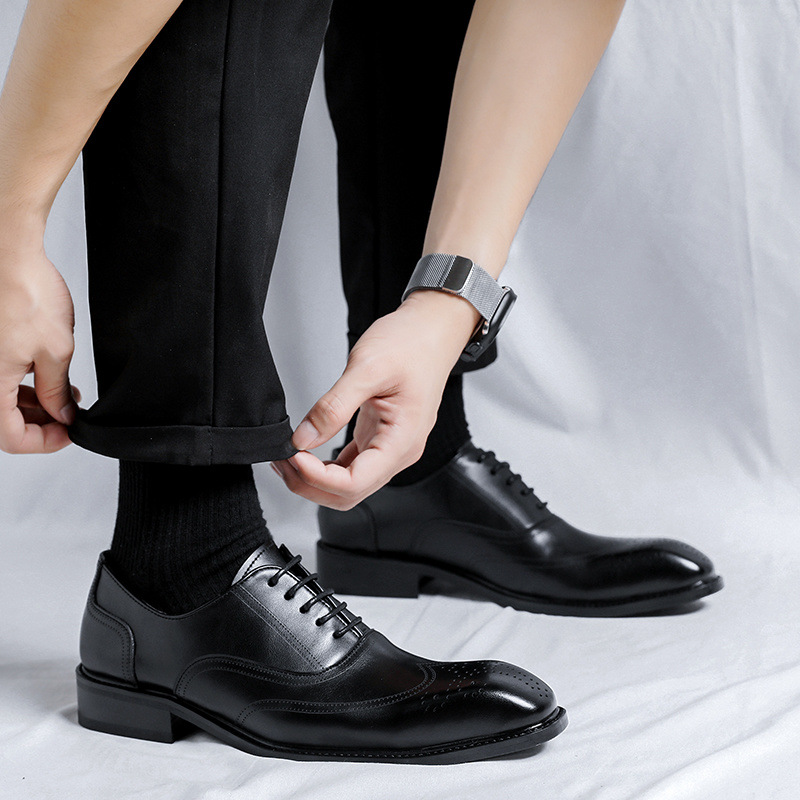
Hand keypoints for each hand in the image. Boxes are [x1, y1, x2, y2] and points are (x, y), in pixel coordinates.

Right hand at [0, 235, 79, 453]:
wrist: (9, 253)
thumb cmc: (26, 292)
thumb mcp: (56, 351)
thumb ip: (57, 390)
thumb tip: (62, 414)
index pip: (11, 437)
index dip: (44, 442)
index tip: (69, 433)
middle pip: (4, 421)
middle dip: (41, 421)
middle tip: (71, 415)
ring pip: (2, 400)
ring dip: (33, 403)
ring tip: (67, 395)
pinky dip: (22, 383)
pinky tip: (48, 377)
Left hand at [271, 290, 480, 509]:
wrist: (431, 330)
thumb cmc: (412, 344)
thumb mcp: (367, 368)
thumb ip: (333, 407)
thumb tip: (304, 438)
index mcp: (402, 440)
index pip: (355, 483)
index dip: (317, 478)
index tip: (293, 456)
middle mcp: (399, 452)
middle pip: (349, 494)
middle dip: (309, 484)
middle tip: (281, 459)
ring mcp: (389, 448)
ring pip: (348, 485)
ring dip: (314, 479)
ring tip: (286, 456)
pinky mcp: (379, 438)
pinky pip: (350, 467)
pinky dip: (325, 468)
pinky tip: (305, 453)